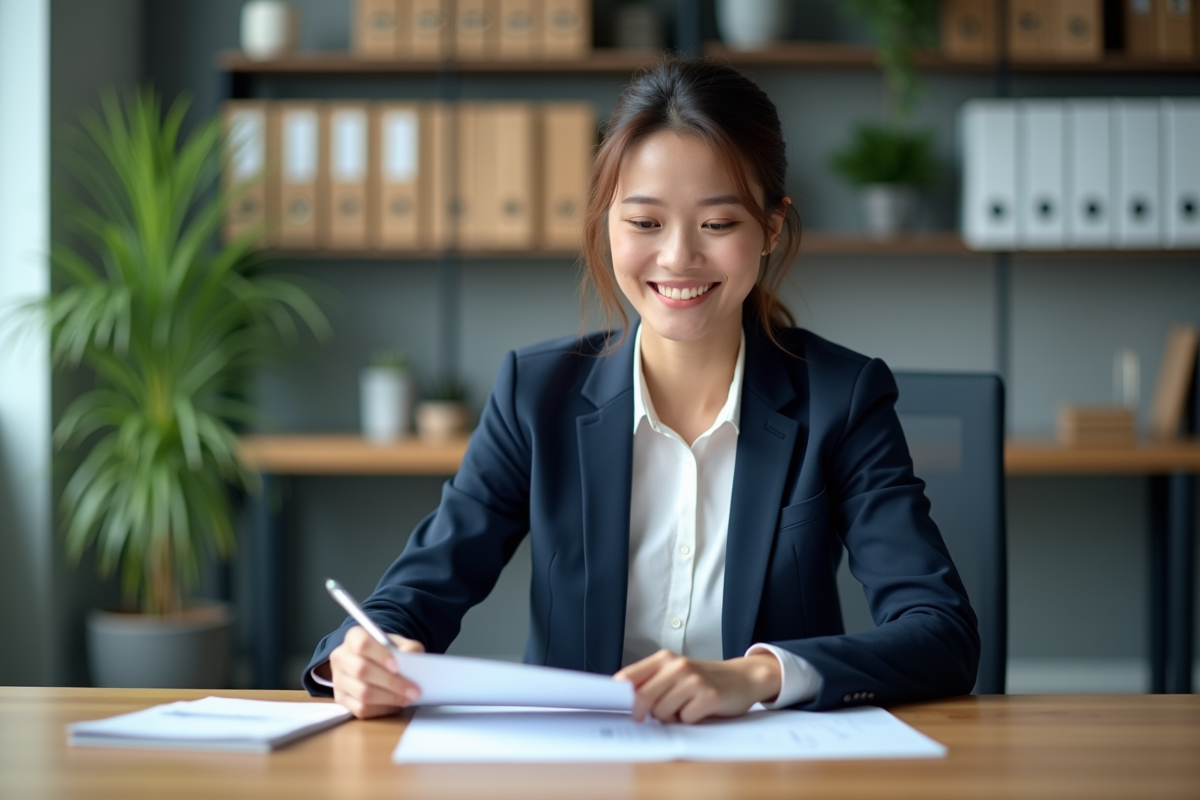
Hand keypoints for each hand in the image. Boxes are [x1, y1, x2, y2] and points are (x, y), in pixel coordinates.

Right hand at [324, 626, 425, 718]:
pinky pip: (361, 709)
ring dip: (390, 698)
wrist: (376, 663)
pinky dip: (382, 709)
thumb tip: (411, 656)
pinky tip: (395, 705)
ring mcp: (338, 680)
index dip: (380, 655)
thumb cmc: (388, 652)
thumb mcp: (400, 644)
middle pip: (362, 670)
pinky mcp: (341, 699)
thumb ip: (409, 648)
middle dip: (391, 682)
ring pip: (362, 693)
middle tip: (414, 690)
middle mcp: (341, 657)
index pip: (362, 644)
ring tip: (408, 698)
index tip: (397, 666)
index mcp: (354, 637)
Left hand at [613, 649, 781, 723]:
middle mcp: (677, 666)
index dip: (619, 697)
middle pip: (642, 698)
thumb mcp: (675, 673)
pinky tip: (700, 711)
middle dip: (645, 713)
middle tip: (656, 716)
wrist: (743, 677)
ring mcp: (693, 680)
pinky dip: (690, 721)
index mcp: (663, 659)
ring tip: (685, 708)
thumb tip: (623, 702)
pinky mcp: (709, 696)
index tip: (618, 709)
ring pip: (662, 713)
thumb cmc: (704, 679)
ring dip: (671, 717)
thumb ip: (650, 682)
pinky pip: (685, 719)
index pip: (628, 677)